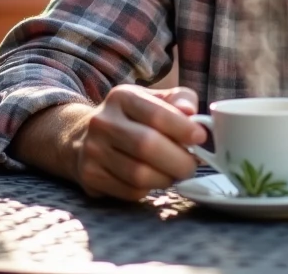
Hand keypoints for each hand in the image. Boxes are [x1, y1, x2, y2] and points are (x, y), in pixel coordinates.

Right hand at [75, 85, 206, 201]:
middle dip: (179, 160)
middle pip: (147, 145)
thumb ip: (179, 100)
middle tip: (192, 165)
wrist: (86, 137)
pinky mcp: (91, 176)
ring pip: (139, 174)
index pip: (156, 114)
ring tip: (175, 173)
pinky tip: (153, 180)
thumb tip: (191, 112)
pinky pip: (130, 191)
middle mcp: (103, 122)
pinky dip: (149, 189)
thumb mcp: (155, 100)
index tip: (201, 138)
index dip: (183, 128)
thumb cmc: (133, 118)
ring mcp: (93, 150)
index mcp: (122, 97)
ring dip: (166, 178)